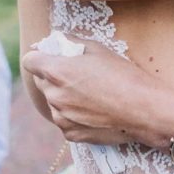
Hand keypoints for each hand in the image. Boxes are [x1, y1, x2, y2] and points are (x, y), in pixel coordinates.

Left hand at [23, 43, 169, 146]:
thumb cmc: (124, 75)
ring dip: (63, 96)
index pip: (30, 61)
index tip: (50, 56)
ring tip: (90, 94)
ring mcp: (61, 117)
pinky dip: (73, 114)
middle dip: (53, 75)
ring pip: (53, 101)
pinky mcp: (71, 133)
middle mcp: (54, 95)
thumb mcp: (99, 49)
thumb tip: (57, 40)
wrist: (144, 109)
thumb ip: (71, 43)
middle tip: (78, 74)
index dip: (39, 56)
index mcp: (57, 71)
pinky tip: (94, 109)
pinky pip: (64, 120)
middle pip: (41, 81)